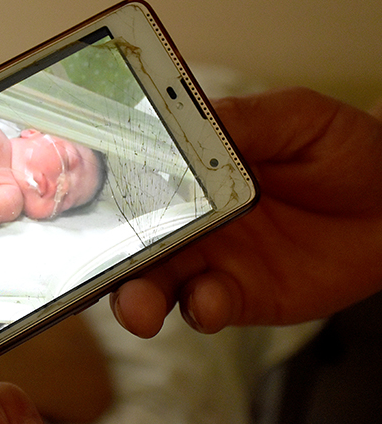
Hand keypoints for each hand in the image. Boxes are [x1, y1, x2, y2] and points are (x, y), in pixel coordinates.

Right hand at [111, 87, 381, 336]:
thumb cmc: (345, 151)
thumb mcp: (296, 118)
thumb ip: (244, 120)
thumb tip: (189, 114)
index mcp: (192, 173)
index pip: (134, 183)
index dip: (103, 195)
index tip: (78, 201)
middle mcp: (191, 219)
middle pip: (131, 241)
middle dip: (106, 260)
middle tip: (90, 271)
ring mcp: (212, 260)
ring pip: (156, 283)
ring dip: (138, 297)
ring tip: (138, 306)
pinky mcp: (240, 296)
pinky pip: (207, 307)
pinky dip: (200, 308)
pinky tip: (209, 300)